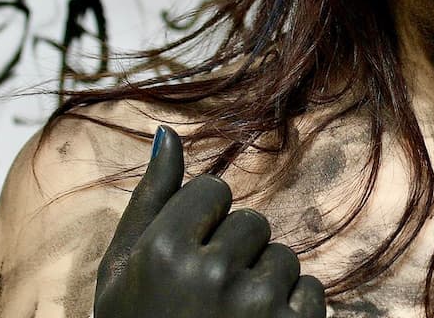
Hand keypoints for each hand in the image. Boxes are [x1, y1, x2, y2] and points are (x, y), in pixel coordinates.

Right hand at [94, 125, 325, 316]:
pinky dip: (290, 312)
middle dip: (235, 253)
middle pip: (252, 222)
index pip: (214, 190)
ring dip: (264, 283)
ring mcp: (256, 305)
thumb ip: (149, 201)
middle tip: (205, 299)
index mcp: (162, 251)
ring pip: (284, 256)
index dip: (202, 223)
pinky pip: (311, 291)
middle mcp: (211, 273)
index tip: (187, 257)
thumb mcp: (122, 272)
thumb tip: (166, 133)